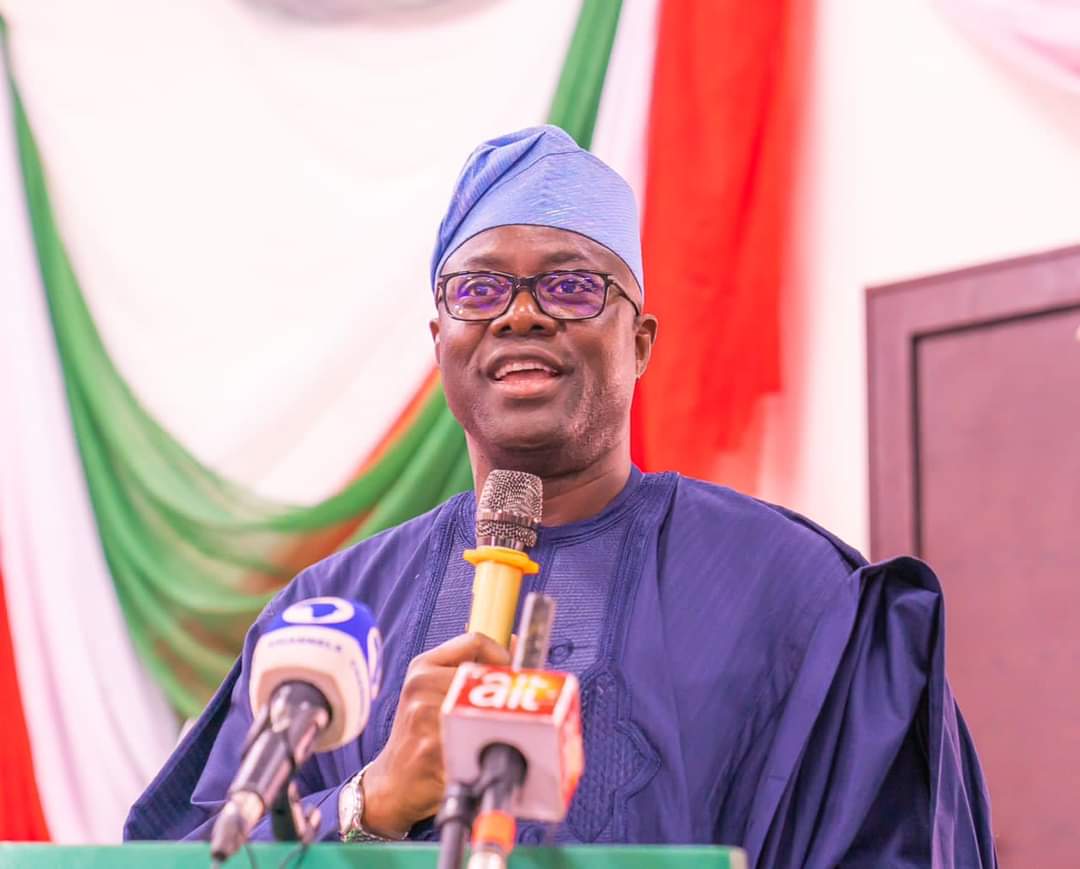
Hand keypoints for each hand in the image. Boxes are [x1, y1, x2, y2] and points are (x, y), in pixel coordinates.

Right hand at [359, 632, 510, 837]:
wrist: (392, 782)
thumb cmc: (420, 733)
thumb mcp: (432, 689)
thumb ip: (468, 664)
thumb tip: (514, 640)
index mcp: (422, 667)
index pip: (473, 641)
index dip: (502, 654)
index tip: (511, 673)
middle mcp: (421, 686)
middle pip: (484, 677)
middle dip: (503, 695)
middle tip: (510, 711)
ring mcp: (424, 717)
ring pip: (485, 711)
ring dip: (498, 726)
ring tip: (492, 736)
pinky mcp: (432, 750)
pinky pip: (477, 744)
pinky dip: (486, 752)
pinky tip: (478, 758)